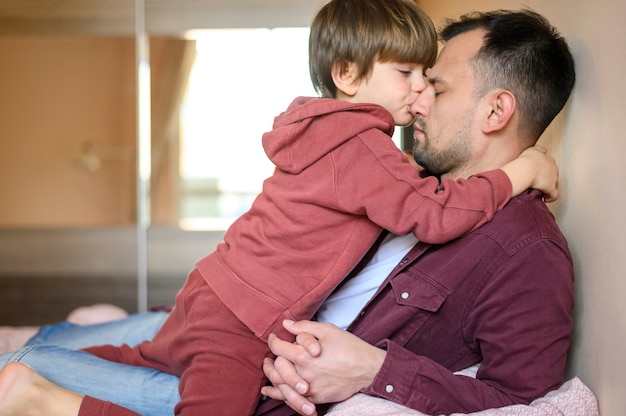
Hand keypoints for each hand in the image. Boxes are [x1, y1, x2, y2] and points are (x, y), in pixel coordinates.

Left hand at [261, 320, 385, 414]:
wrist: (368, 369)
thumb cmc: (350, 347)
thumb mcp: (327, 330)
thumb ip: (304, 327)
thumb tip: (286, 324)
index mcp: (304, 355)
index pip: (278, 348)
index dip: (272, 341)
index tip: (273, 338)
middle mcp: (304, 374)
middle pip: (276, 369)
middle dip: (268, 363)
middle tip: (267, 358)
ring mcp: (310, 388)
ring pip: (281, 387)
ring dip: (272, 381)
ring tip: (268, 375)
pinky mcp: (316, 398)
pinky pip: (293, 400)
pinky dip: (282, 396)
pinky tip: (275, 392)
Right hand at [501, 146, 558, 201]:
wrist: (525, 169)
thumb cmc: (525, 161)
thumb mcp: (531, 150)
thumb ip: (539, 149)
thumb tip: (544, 150)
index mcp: (549, 160)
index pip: (550, 166)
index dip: (544, 171)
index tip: (537, 174)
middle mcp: (554, 169)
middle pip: (553, 175)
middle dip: (546, 180)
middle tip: (537, 183)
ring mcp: (554, 179)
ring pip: (554, 185)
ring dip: (547, 189)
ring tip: (539, 191)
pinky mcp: (551, 188)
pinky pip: (554, 195)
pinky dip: (550, 198)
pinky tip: (544, 199)